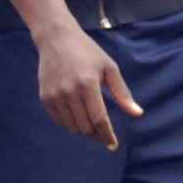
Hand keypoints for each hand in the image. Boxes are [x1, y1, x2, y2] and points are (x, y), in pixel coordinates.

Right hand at [36, 24, 141, 147]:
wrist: (56, 39)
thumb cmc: (87, 52)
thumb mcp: (109, 68)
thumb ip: (122, 93)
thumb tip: (137, 114)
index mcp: (88, 84)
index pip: (99, 120)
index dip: (107, 135)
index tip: (113, 144)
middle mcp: (69, 92)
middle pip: (86, 127)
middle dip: (97, 134)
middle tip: (104, 133)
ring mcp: (55, 95)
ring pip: (72, 127)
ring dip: (84, 130)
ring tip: (91, 123)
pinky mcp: (45, 97)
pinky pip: (60, 121)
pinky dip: (71, 123)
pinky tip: (78, 115)